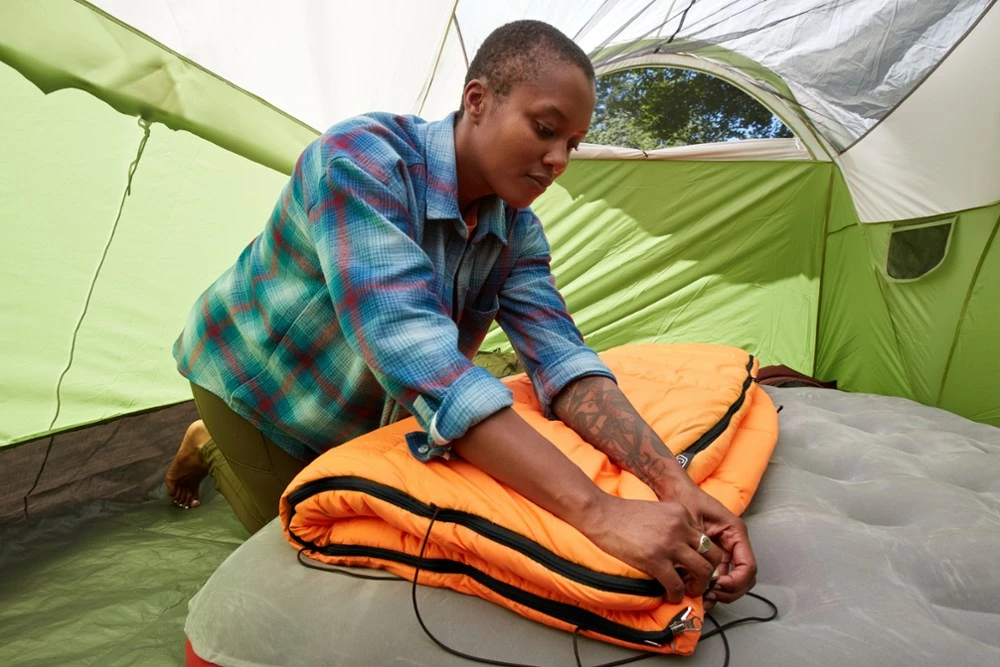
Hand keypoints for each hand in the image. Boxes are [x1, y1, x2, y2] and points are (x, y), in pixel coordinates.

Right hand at [578, 495, 723, 603]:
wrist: (600, 514)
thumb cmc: (623, 514)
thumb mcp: (657, 511)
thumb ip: (673, 524)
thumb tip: (681, 547)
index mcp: (681, 513)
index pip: (706, 539)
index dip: (703, 556)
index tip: (695, 567)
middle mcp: (680, 526)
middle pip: (713, 554)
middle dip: (709, 572)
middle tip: (699, 582)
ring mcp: (669, 543)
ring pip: (702, 571)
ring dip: (699, 586)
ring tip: (688, 592)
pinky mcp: (655, 559)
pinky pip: (676, 584)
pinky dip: (677, 595)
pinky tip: (670, 596)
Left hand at [670, 484, 756, 604]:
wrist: (674, 490)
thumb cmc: (685, 499)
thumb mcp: (694, 522)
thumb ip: (701, 548)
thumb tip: (705, 576)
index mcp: (735, 532)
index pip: (747, 566)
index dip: (736, 583)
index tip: (718, 587)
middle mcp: (734, 542)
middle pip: (744, 578)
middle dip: (729, 591)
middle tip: (710, 595)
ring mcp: (725, 549)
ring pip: (732, 580)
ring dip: (720, 592)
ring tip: (702, 595)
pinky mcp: (714, 554)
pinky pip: (719, 575)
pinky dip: (711, 585)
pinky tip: (696, 588)